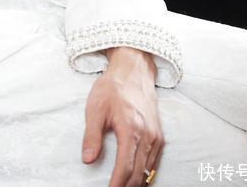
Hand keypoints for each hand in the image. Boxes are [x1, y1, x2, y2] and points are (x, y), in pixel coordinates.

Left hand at [82, 48, 163, 186]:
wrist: (133, 71)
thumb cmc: (112, 88)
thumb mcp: (95, 108)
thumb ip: (92, 136)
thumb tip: (87, 160)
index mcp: (130, 129)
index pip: (125, 168)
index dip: (116, 185)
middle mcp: (147, 135)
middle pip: (138, 174)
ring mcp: (155, 136)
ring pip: (148, 171)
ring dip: (136, 183)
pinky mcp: (159, 135)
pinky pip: (154, 162)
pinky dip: (145, 174)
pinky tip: (136, 179)